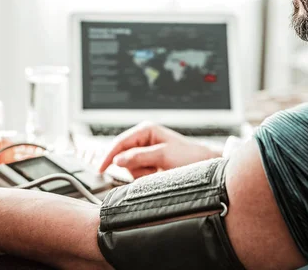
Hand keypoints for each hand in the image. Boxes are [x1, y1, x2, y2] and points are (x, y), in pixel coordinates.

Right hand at [98, 122, 221, 178]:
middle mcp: (143, 139)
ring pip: (129, 167)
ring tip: (158, 171)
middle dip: (134, 166)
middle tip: (151, 169)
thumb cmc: (189, 156)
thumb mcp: (163, 155)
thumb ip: (139, 156)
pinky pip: (137, 174)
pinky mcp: (149, 164)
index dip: (109, 155)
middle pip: (122, 156)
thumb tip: (118, 160)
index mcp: (146, 130)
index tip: (101, 168)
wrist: (206, 166)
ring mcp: (146, 152)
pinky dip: (146, 177)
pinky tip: (158, 174)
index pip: (120, 142)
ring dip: (142, 173)